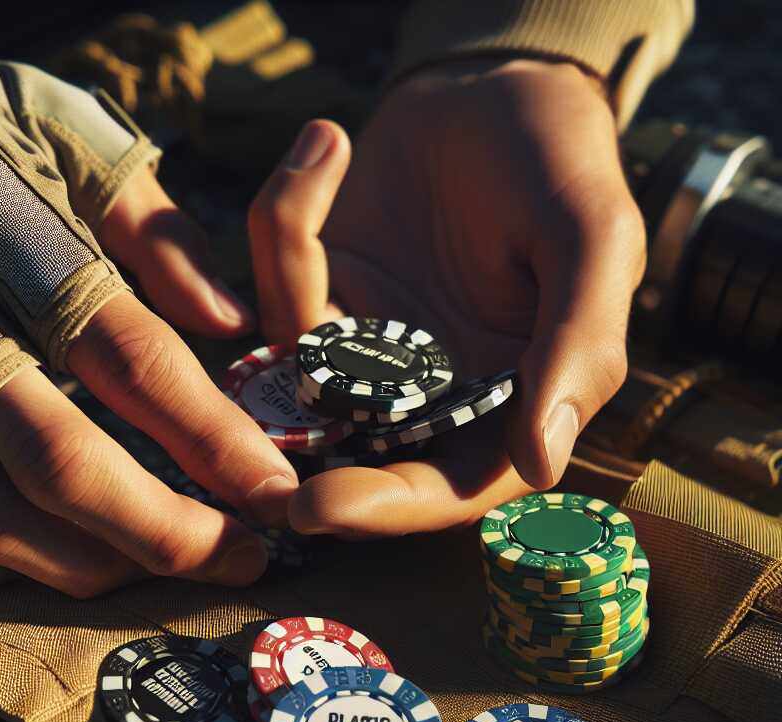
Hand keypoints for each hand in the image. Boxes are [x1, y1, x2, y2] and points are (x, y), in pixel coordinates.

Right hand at [0, 53, 299, 595]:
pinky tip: (47, 562)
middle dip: (164, 530)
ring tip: (158, 571)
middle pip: (60, 459)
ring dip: (85, 565)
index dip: (214, 439)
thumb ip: (152, 226)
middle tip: (240, 559)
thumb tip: (233, 321)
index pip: (132, 358)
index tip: (278, 491)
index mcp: (4, 228)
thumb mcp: (58, 134)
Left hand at [248, 59, 645, 535]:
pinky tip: (326, 142)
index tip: (321, 508)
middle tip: (253, 441)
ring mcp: (359, 348)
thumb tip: (543, 465)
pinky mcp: (316, 293)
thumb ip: (577, 348)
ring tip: (331, 146)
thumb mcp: (592, 245)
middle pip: (347, 455)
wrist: (499, 91)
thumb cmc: (562, 167)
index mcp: (498, 407)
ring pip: (293, 356)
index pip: (440, 488)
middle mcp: (420, 395)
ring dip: (291, 255)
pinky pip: (273, 280)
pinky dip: (284, 213)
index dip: (383, 508)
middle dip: (294, 446)